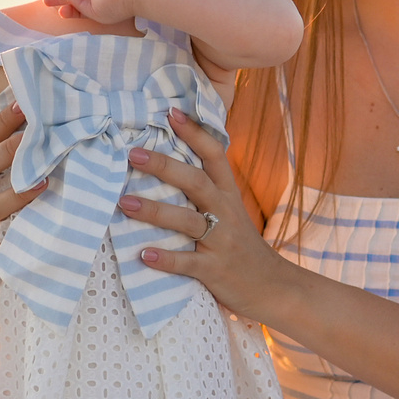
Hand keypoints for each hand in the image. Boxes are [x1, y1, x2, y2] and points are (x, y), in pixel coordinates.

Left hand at [118, 109, 298, 321]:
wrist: (273, 286)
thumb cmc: (242, 246)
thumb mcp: (231, 212)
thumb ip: (207, 190)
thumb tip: (169, 163)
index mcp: (228, 195)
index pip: (215, 155)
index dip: (194, 133)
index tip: (171, 112)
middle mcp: (226, 213)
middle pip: (196, 182)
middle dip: (164, 166)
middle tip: (133, 153)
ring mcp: (221, 242)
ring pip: (188, 221)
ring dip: (156, 211)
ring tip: (125, 203)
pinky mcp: (215, 270)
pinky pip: (188, 264)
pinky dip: (166, 259)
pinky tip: (144, 255)